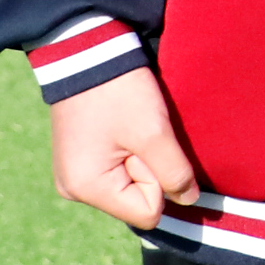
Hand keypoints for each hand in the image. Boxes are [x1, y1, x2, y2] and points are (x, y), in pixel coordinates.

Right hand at [48, 67, 196, 230]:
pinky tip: (125, 125)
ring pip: (131, 184)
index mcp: (86, 189)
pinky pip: (120, 169)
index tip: (149, 145)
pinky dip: (132, 150)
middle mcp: (75, 190)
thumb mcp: (154, 133)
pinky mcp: (83, 158)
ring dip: (142, 157)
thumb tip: (189, 200)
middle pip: (138, 200)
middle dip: (150, 169)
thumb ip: (175, 172)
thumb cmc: (119, 92)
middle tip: (139, 132)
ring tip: (131, 126)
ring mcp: (76, 175)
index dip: (161, 180)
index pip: (147, 212)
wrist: (88, 52)